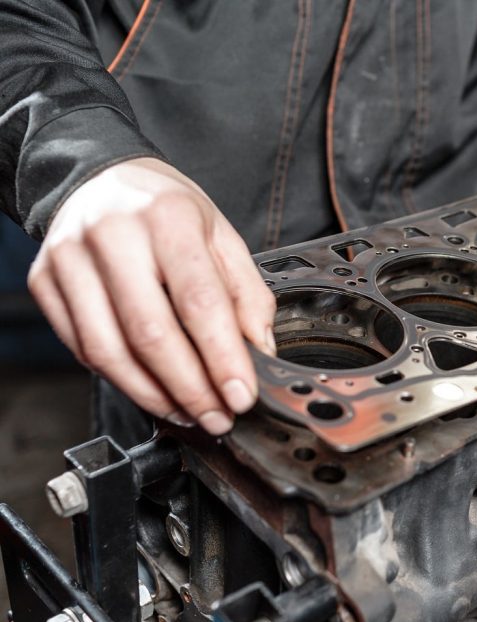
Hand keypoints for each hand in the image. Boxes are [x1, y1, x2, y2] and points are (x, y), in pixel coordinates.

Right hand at [28, 158, 276, 434]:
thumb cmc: (167, 211)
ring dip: (154, 395)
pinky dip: (122, 380)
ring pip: (110, 351)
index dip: (222, 358)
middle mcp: (113, 235)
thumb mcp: (222, 236)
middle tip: (217, 416)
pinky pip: (83, 349)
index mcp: (168, 218)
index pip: (199, 301)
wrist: (101, 178)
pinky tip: (152, 390)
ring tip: (188, 412)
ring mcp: (70, 260)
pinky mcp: (45, 283)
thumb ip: (247, 295)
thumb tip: (261, 352)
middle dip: (190, 389)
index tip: (241, 395)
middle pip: (151, 334)